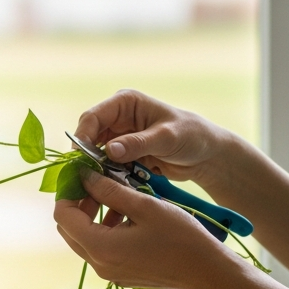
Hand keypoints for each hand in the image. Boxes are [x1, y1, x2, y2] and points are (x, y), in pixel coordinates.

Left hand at [54, 169, 242, 288]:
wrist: (209, 272)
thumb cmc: (181, 237)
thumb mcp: (143, 205)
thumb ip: (108, 190)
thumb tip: (84, 175)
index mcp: (100, 248)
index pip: (62, 216)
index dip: (67, 192)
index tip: (80, 175)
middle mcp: (98, 265)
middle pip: (69, 229)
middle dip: (78, 203)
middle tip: (97, 183)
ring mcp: (109, 273)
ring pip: (85, 239)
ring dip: (93, 215)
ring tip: (115, 196)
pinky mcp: (121, 275)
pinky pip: (101, 250)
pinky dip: (105, 230)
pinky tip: (126, 216)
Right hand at [74, 89, 230, 183]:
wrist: (207, 155)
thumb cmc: (192, 136)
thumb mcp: (166, 138)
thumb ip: (138, 143)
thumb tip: (109, 150)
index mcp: (125, 103)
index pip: (93, 117)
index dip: (83, 136)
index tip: (81, 159)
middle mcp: (118, 117)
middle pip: (90, 135)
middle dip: (87, 155)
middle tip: (86, 176)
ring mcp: (120, 136)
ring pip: (95, 152)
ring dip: (96, 167)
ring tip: (98, 183)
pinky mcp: (124, 154)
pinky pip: (107, 165)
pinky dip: (107, 175)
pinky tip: (110, 185)